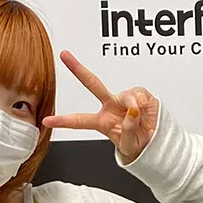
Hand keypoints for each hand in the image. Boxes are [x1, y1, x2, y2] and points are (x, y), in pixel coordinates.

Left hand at [42, 51, 158, 164]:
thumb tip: (131, 112)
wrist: (156, 141)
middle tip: (64, 55)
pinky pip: (139, 96)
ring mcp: (124, 99)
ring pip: (125, 98)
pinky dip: (144, 106)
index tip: (47, 120)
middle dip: (77, 69)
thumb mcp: (129, 146)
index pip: (79, 121)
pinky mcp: (139, 93)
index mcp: (101, 122)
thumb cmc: (138, 144)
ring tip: (140, 122)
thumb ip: (128, 131)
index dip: (63, 121)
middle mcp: (110, 106)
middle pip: (92, 84)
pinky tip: (145, 113)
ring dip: (134, 111)